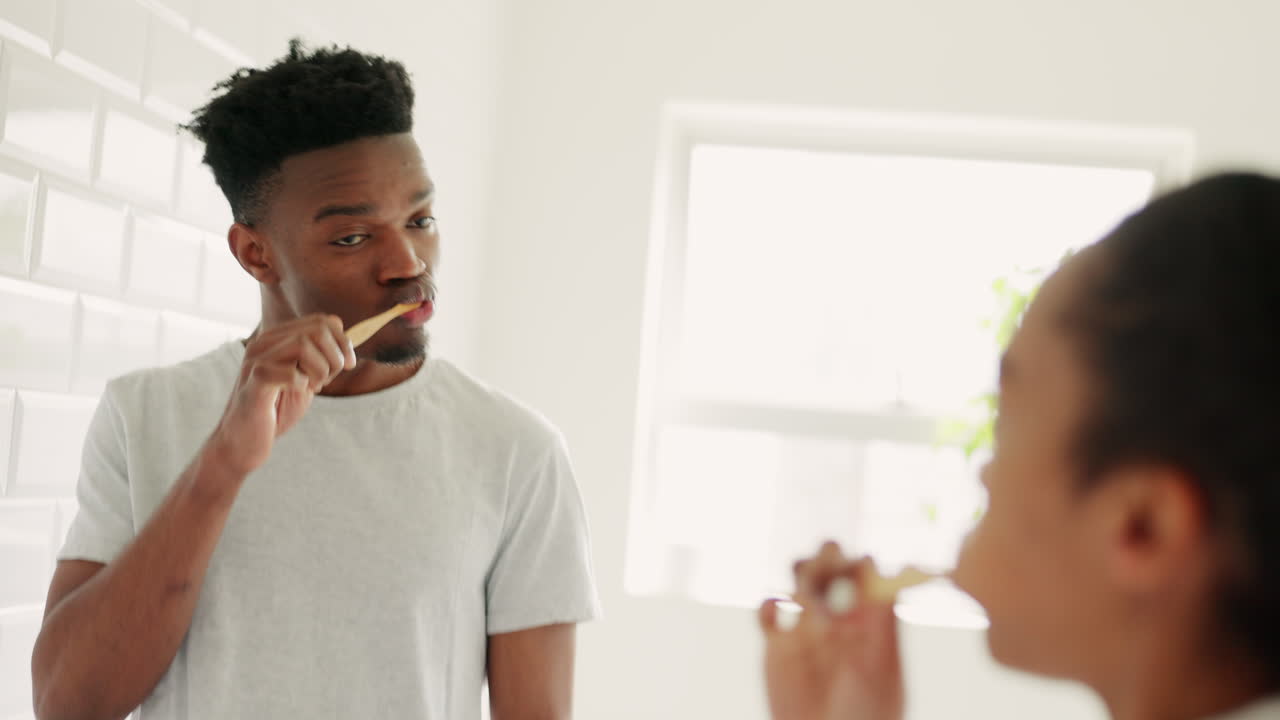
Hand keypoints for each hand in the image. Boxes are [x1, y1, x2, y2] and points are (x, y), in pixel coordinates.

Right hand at [207, 314, 355, 477]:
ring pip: (304, 344)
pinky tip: (298, 393)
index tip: (348, 364)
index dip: (343, 341)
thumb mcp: (306, 379)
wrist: (243, 442)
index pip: (323, 321)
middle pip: (317, 329)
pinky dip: (303, 384)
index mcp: (277, 339)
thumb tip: (347, 340)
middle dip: (335, 356)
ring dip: (320, 370)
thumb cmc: (275, 410)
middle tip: (327, 380)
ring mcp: (256, 360)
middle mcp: (264, 343)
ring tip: (313, 387)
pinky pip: (291, 372)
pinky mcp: (254, 381)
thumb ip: (322, 358)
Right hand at [759, 542, 904, 719]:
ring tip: (806, 595)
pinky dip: (768, 605)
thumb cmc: (866, 715)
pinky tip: (776, 614)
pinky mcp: (777, 643)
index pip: (865, 575)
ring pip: (799, 581)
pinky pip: (767, 611)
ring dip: (801, 574)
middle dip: (828, 557)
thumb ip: (882, 627)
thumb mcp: (881, 670)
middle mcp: (839, 616)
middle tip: (829, 555)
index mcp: (870, 619)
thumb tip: (884, 581)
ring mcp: (806, 626)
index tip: (859, 564)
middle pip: (830, 569)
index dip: (861, 563)